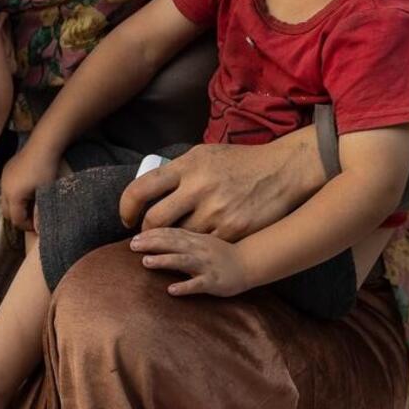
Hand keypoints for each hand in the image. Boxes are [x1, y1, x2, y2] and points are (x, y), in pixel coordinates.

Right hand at [0, 144, 61, 230]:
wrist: (43, 145)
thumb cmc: (46, 169)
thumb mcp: (46, 193)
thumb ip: (41, 213)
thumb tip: (39, 231)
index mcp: (13, 196)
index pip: (16, 219)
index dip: (27, 226)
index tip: (38, 225)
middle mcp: (4, 188)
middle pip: (7, 212)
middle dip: (18, 217)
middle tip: (33, 218)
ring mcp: (4, 178)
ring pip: (6, 200)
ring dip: (16, 205)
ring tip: (31, 204)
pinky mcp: (6, 170)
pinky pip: (7, 188)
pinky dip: (14, 194)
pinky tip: (28, 190)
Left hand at [119, 136, 324, 240]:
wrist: (281, 171)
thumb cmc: (240, 161)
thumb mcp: (205, 154)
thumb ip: (179, 170)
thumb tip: (151, 186)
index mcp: (187, 166)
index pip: (141, 189)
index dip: (127, 208)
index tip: (127, 218)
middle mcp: (198, 188)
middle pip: (155, 220)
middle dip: (145, 233)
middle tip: (145, 238)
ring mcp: (216, 211)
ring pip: (178, 238)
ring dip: (171, 245)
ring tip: (169, 246)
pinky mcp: (233, 230)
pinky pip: (203, 248)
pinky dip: (195, 251)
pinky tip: (192, 254)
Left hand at [131, 227, 252, 297]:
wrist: (249, 263)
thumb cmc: (221, 254)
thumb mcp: (202, 241)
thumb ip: (183, 238)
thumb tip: (157, 238)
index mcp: (196, 238)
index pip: (171, 232)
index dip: (152, 234)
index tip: (134, 236)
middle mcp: (199, 249)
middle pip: (173, 243)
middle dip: (152, 243)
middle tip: (132, 245)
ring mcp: (206, 265)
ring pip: (183, 261)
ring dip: (164, 261)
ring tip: (146, 262)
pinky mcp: (214, 281)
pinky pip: (198, 284)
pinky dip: (185, 287)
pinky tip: (171, 290)